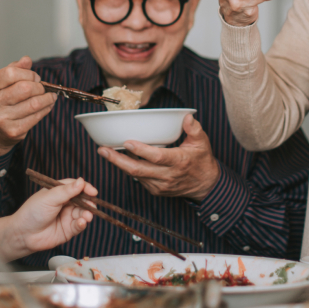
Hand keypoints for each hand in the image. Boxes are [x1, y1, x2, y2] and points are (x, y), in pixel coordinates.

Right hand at [0, 56, 57, 159]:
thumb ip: (13, 69)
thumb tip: (26, 59)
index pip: (10, 73)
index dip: (28, 73)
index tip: (35, 77)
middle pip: (25, 88)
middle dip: (39, 86)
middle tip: (42, 87)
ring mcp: (1, 119)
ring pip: (34, 103)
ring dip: (47, 98)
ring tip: (50, 96)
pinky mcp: (13, 131)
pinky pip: (36, 116)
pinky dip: (46, 108)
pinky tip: (47, 105)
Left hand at [0, 177, 95, 261]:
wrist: (22, 234)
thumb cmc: (32, 212)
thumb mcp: (49, 197)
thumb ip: (67, 191)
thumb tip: (81, 181)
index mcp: (59, 192)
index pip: (76, 186)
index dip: (85, 188)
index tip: (93, 191)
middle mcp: (65, 203)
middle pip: (83, 200)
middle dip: (89, 202)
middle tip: (91, 205)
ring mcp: (67, 217)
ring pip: (83, 213)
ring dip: (87, 214)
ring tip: (86, 216)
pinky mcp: (68, 230)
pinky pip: (79, 225)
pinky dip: (82, 223)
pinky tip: (81, 222)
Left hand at [97, 114, 220, 200]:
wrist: (205, 185)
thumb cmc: (202, 161)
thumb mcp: (202, 143)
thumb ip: (194, 129)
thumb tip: (187, 116)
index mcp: (179, 162)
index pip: (157, 157)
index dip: (141, 151)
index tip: (127, 142)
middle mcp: (168, 175)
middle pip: (139, 169)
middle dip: (118, 160)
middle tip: (103, 150)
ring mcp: (160, 185)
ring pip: (136, 176)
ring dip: (119, 164)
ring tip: (105, 151)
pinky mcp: (156, 191)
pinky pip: (139, 179)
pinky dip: (128, 169)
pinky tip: (119, 159)